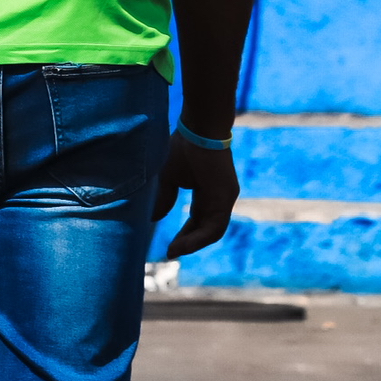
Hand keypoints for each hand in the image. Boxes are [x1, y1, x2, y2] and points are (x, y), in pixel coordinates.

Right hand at [152, 130, 239, 257]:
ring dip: (193, 243)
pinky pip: (216, 226)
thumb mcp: (168, 179)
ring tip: (175, 251)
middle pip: (206, 228)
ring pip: (213, 230)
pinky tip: (184, 244)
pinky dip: (200, 237)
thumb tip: (153, 220)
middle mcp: (219, 197)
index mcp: (206, 192)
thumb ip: (164, 199)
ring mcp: (225, 197)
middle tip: (171, 252)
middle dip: (188, 242)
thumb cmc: (183, 148)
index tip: (170, 246)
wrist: (198, 128)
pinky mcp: (227, 196)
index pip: (198, 219)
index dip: (185, 234)